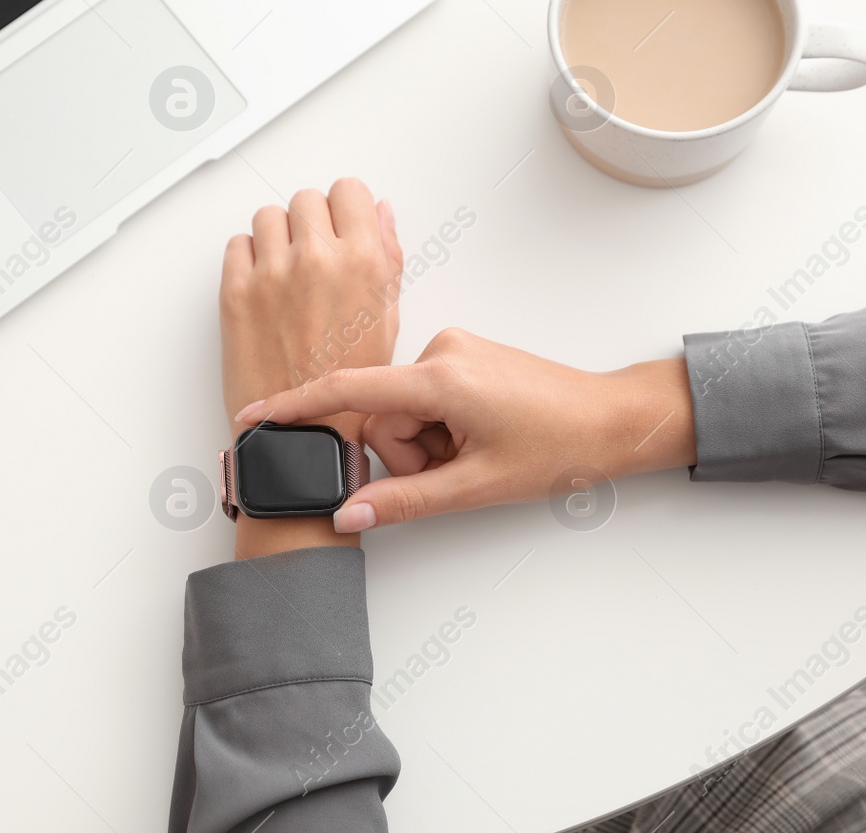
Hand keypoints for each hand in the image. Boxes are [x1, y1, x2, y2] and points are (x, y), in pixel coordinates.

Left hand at [220, 178, 402, 556]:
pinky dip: (248, 260)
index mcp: (364, 262)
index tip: (341, 228)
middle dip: (312, 224)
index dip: (346, 209)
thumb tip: (381, 214)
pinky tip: (264, 291)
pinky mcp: (236, 292)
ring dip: (278, 238)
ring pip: (269, 217)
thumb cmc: (352, 391)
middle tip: (314, 260)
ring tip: (287, 278)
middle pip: (307, 199)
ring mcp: (273, 274)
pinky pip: (237, 245)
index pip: (349, 191)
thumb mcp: (389, 319)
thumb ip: (387, 258)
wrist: (304, 437)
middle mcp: (318, 260)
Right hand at [236, 329, 695, 531]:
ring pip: (404, 411)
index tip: (252, 416)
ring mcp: (455, 350)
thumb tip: (350, 514)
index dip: (295, 407)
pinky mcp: (464, 357)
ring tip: (475, 457)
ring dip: (427, 445)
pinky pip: (425, 398)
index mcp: (441, 377)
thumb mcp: (479, 486)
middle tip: (456, 472)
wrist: (613, 420)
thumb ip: (406, 501)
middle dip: (407, 453)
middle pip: (382, 415)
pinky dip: (441, 428)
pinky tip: (479, 440)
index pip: (348, 390)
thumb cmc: (561, 446)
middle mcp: (442, 351)